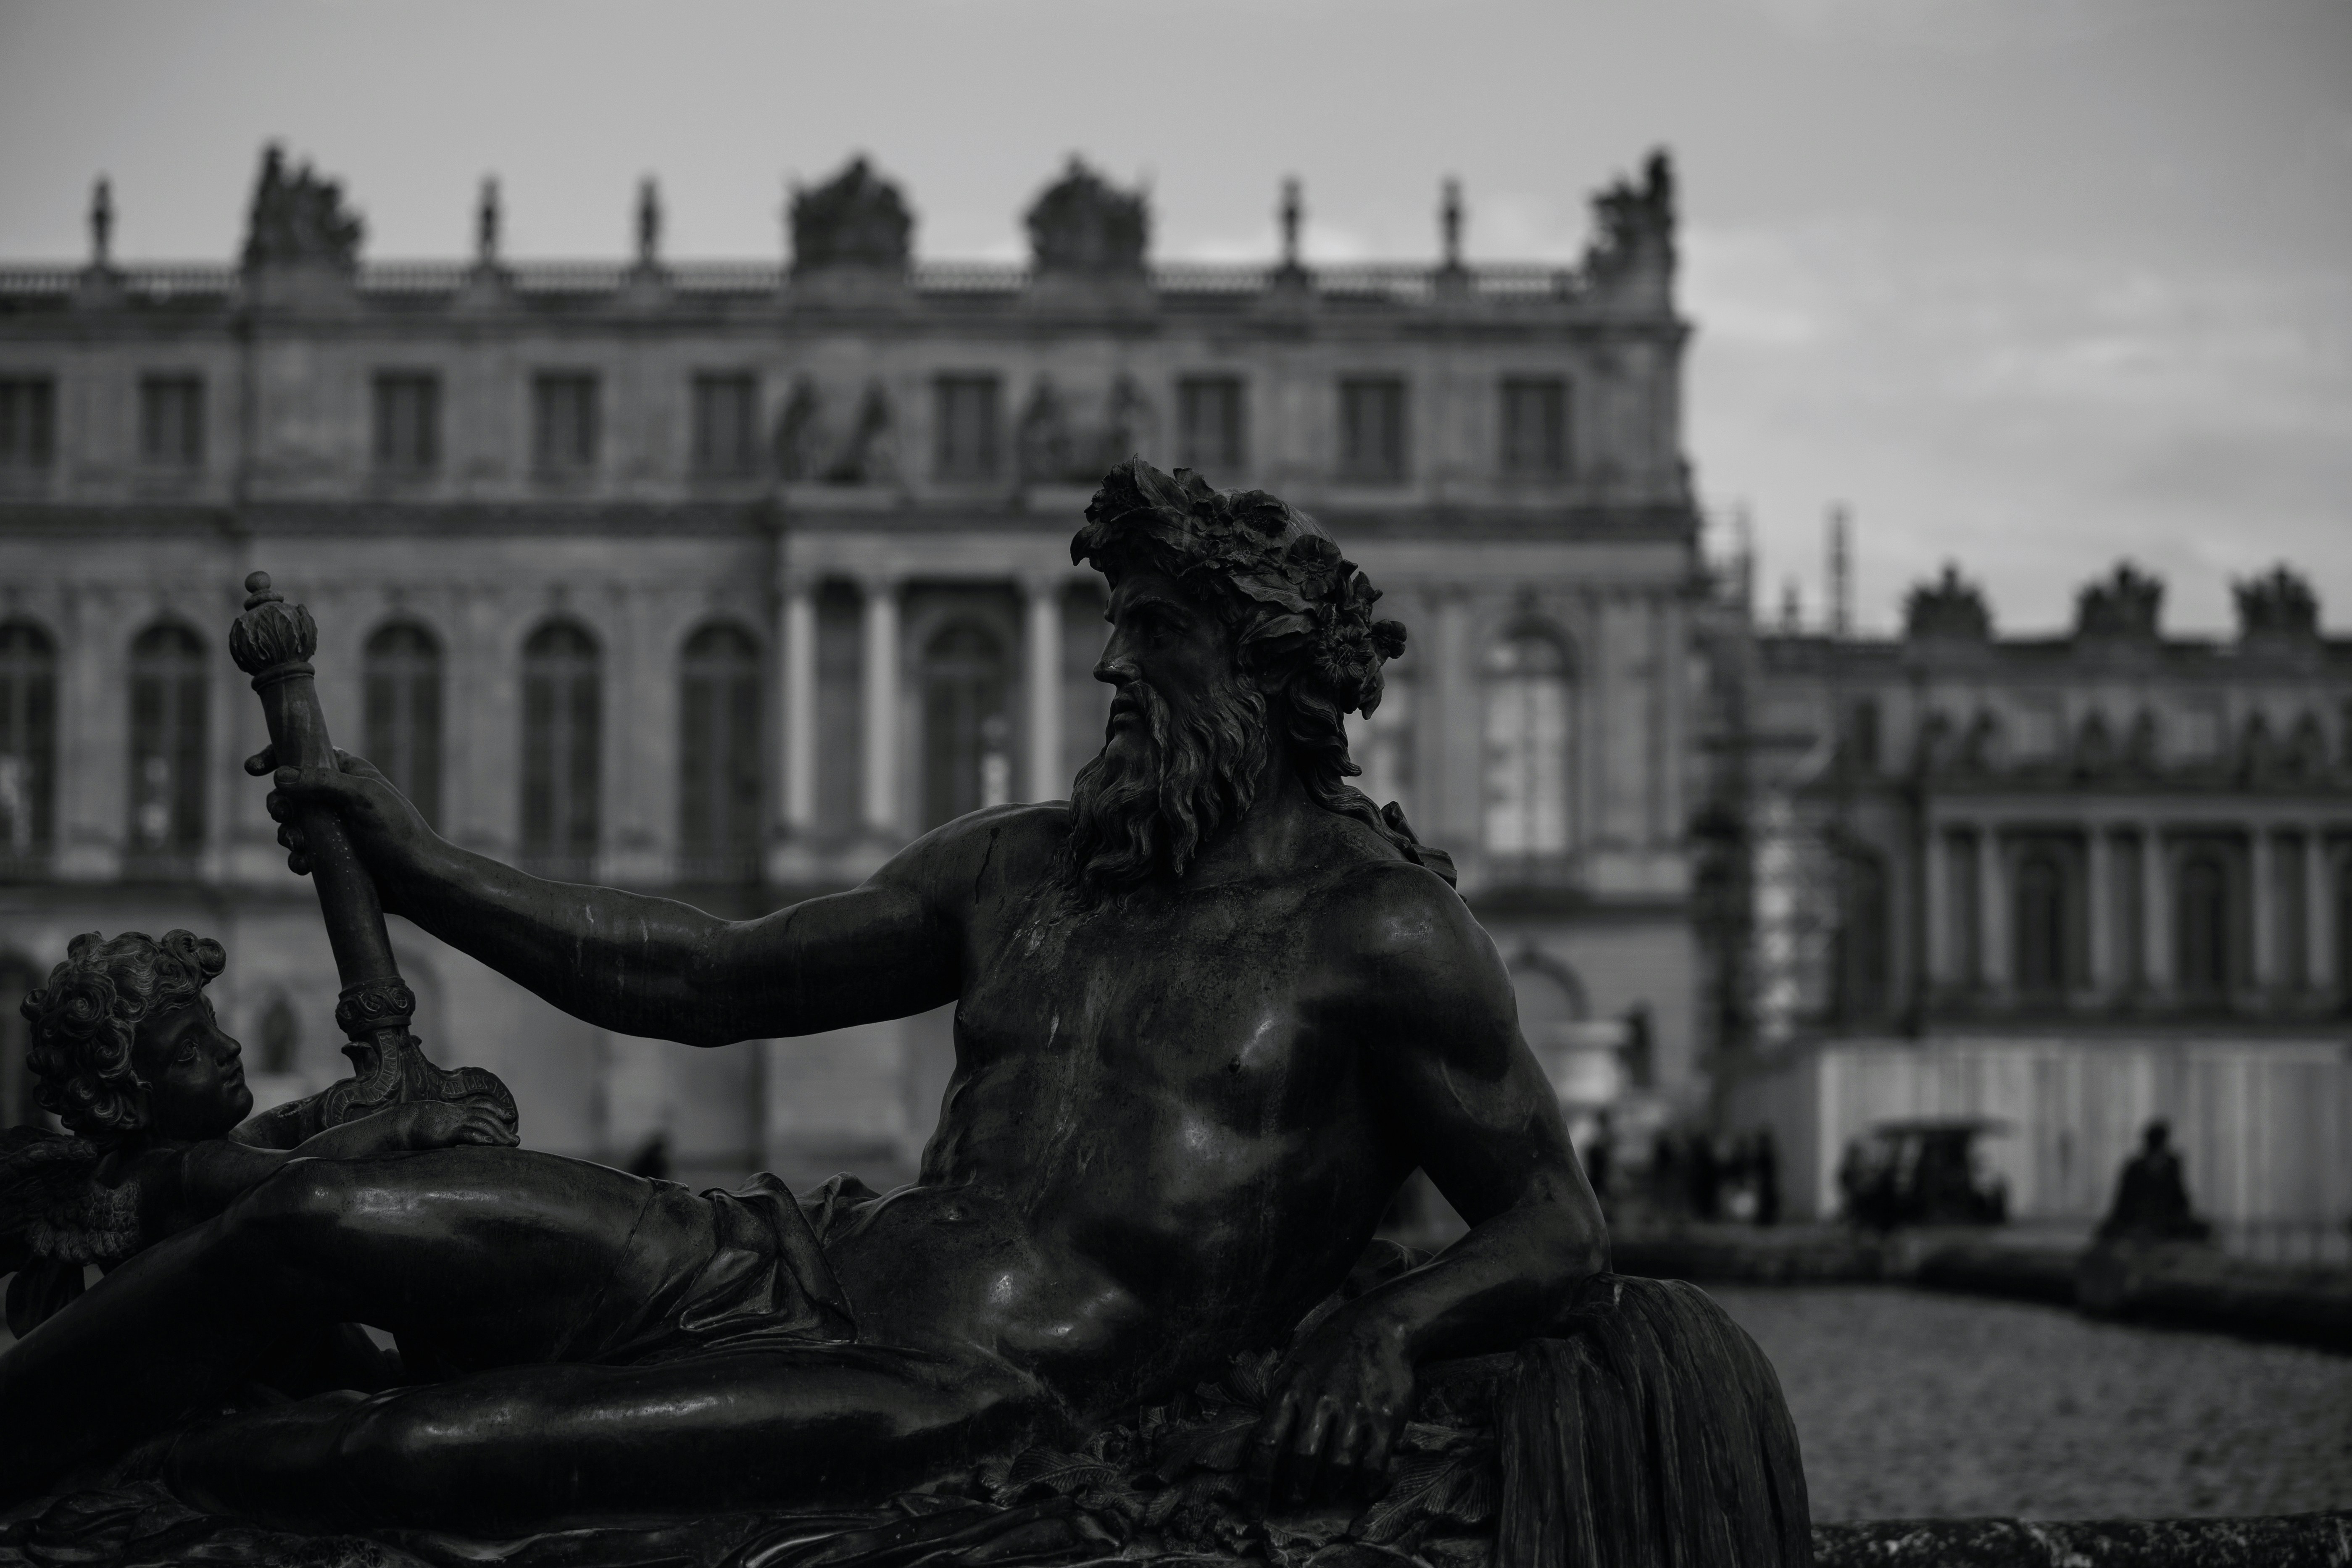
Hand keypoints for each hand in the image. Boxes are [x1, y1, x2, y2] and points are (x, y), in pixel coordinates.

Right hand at [248, 745, 426, 882]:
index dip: (277, 758)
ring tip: (301, 845)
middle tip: (284, 816)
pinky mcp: (333, 857)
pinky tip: (304, 866)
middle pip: (290, 793)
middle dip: (279, 804)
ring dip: (287, 834)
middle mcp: (339, 799)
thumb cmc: (399, 834)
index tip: (253, 769)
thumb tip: (280, 776)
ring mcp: (335, 829)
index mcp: (349, 775)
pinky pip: (301, 854)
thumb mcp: (364, 798)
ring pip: (292, 825)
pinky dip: (297, 859)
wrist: (418, 882)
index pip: (306, 755)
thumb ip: (323, 782)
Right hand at [384, 1097, 518, 1151]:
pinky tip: (490, 1144)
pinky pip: (467, 1134)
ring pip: (482, 1125)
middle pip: (487, 1118)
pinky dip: (480, 1138)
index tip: (510, 1116)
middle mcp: (459, 1115)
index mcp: (457, 1111)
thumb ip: (451, 1130)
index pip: (482, 1107)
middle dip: (503, 1129)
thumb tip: (457, 1138)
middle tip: (516, 1141)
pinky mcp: (447, 1134)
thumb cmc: (418, 1126)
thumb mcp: (438, 1125)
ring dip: (498, 1135)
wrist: (402, 1123)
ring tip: (510, 1144)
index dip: (497, 1110)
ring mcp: (454, 1123)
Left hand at [1247, 1310, 1415, 1509]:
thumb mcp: (1294, 1369)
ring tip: (1328, 1488)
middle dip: (1296, 1488)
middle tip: (1296, 1497)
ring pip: (1336, 1468)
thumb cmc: (1329, 1353)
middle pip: (1301, 1461)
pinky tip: (1363, 1485)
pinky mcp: (1384, 1418)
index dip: (1257, 1485)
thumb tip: (1258, 1451)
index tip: (1254, 1514)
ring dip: (1330, 1486)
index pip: (1265, 1445)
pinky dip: (1365, 1483)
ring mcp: (1354, 1410)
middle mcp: (1320, 1401)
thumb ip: (1279, 1406)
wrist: (1379, 1325)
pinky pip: (1372, 1465)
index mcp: (1290, 1390)